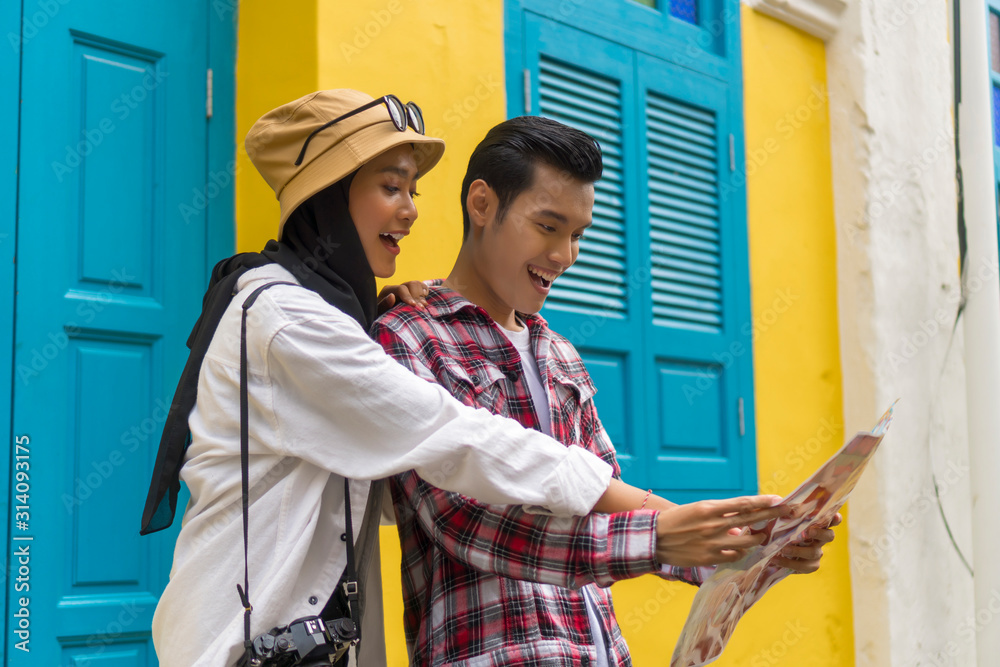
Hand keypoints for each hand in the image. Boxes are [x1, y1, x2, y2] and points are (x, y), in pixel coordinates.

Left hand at [378, 281, 428, 314]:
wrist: (387, 320)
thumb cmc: (383, 317)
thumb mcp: (380, 312)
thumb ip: (384, 305)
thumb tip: (391, 296)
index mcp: (388, 290)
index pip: (401, 289)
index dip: (408, 296)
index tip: (414, 305)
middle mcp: (398, 287)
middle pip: (412, 284)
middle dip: (417, 297)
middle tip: (421, 308)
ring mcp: (406, 288)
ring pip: (417, 284)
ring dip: (422, 295)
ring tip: (423, 306)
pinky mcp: (413, 291)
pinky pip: (422, 286)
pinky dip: (425, 292)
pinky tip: (423, 302)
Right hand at [654, 495, 786, 567]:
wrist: (653, 538)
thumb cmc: (676, 521)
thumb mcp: (697, 510)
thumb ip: (721, 516)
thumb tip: (742, 525)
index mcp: (709, 508)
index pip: (743, 503)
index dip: (763, 502)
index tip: (780, 499)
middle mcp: (713, 524)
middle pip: (750, 520)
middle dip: (772, 515)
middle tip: (789, 512)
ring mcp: (712, 543)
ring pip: (747, 542)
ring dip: (758, 539)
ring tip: (763, 536)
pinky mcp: (709, 558)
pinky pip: (734, 556)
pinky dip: (740, 552)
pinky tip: (740, 550)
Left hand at [769, 512, 840, 573]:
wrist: (773, 550)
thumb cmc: (782, 530)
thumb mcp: (783, 520)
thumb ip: (788, 514)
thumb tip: (789, 509)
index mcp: (817, 525)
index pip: (831, 520)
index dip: (835, 519)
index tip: (835, 516)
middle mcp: (820, 539)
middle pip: (829, 536)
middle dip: (820, 533)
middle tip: (809, 531)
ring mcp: (816, 553)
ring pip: (813, 553)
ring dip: (798, 551)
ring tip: (784, 549)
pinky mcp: (810, 565)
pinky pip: (803, 566)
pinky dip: (789, 563)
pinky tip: (776, 560)